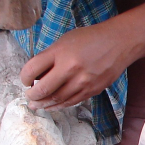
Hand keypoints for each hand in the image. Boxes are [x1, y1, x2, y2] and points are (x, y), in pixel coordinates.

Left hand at [20, 22, 134, 109]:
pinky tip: (52, 106)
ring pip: (57, 100)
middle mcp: (70, 68)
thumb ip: (50, 56)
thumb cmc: (90, 39)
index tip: (25, 80)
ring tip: (36, 105)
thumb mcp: (65, 40)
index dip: (24, 77)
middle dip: (32, 95)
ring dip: (44, 104)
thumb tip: (36, 75)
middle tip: (29, 96)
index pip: (32, 69)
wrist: (119, 42)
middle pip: (43, 89)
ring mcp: (82, 82)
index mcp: (60, 52)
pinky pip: (71, 102)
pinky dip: (59, 106)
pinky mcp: (92, 90)